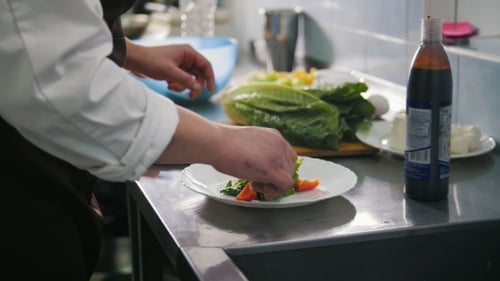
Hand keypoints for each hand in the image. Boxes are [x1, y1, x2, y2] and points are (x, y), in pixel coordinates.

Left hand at [124, 40, 214, 98]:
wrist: (134, 61)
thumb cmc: (151, 62)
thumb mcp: (169, 72)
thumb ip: (185, 80)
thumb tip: (199, 89)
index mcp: (188, 52)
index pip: (206, 65)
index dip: (210, 78)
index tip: (211, 90)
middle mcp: (186, 57)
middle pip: (199, 75)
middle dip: (194, 86)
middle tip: (191, 96)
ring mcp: (180, 64)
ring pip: (190, 80)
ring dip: (184, 86)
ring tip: (173, 88)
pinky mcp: (174, 70)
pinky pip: (182, 81)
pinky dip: (178, 86)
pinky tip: (168, 86)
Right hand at [155, 108, 296, 192]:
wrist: (216, 142)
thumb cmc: (224, 143)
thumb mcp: (250, 142)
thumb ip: (261, 151)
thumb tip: (261, 164)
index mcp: (274, 136)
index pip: (287, 155)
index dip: (277, 168)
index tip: (263, 172)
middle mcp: (280, 143)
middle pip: (290, 167)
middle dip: (276, 177)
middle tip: (256, 179)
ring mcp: (278, 156)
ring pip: (288, 177)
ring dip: (273, 184)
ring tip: (253, 181)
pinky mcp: (272, 169)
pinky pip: (285, 185)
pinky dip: (274, 190)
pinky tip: (256, 184)